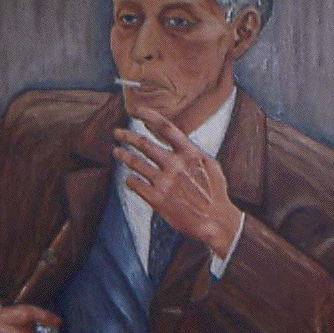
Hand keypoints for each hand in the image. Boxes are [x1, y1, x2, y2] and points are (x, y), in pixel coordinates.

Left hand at [113, 106, 241, 257]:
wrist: (216, 221)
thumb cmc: (215, 192)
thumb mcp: (209, 164)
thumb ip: (191, 150)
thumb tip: (173, 136)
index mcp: (190, 153)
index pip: (166, 128)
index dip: (149, 116)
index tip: (137, 111)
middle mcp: (175, 165)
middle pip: (144, 144)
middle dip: (127, 136)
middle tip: (117, 132)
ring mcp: (164, 182)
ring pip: (136, 163)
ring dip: (123, 155)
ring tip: (116, 151)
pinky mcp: (157, 200)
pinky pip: (134, 184)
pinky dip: (130, 179)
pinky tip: (130, 178)